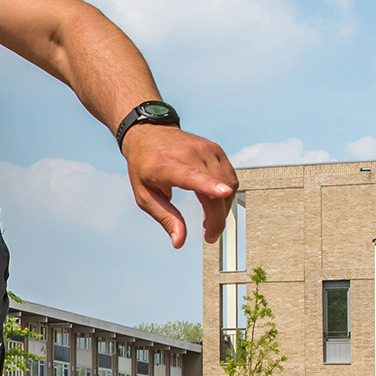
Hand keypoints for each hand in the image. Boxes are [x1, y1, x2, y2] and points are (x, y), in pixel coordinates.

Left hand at [122, 126, 237, 247]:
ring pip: (229, 184)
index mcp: (169, 166)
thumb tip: (179, 241)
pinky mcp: (216, 149)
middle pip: (216, 189)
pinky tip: (214, 203)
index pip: (193, 176)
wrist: (148, 134)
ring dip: (223, 207)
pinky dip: (227, 194)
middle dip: (217, 218)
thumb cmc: (144, 165)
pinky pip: (231, 177)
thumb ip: (165, 218)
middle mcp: (190, 154)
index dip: (210, 186)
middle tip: (209, 235)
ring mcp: (206, 149)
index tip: (223, 192)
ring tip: (209, 220)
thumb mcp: (145, 196)